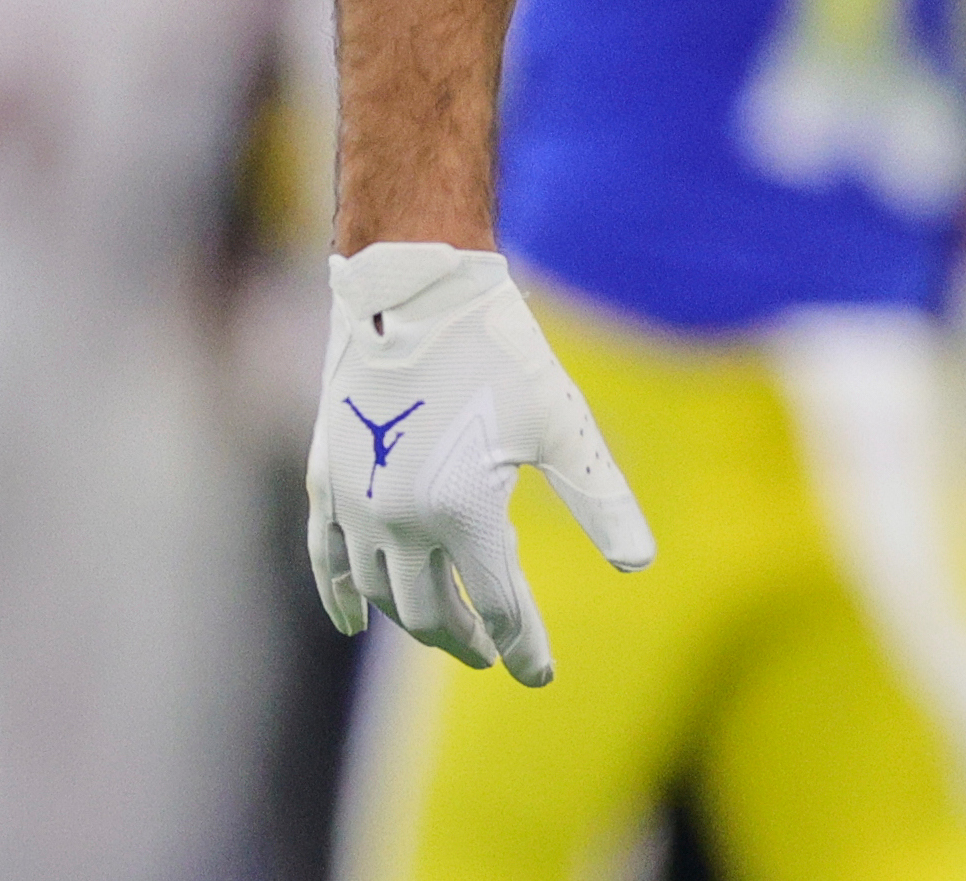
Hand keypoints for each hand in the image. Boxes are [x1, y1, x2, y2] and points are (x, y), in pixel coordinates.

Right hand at [307, 244, 653, 685]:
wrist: (414, 291)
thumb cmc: (500, 353)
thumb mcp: (562, 424)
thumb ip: (601, 499)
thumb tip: (640, 564)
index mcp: (461, 512)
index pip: (499, 605)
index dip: (523, 645)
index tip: (540, 674)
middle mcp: (397, 520)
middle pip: (433, 612)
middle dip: (468, 640)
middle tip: (495, 655)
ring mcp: (352, 504)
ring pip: (381, 592)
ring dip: (416, 620)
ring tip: (450, 631)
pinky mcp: (326, 480)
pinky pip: (326, 560)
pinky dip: (341, 595)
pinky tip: (354, 620)